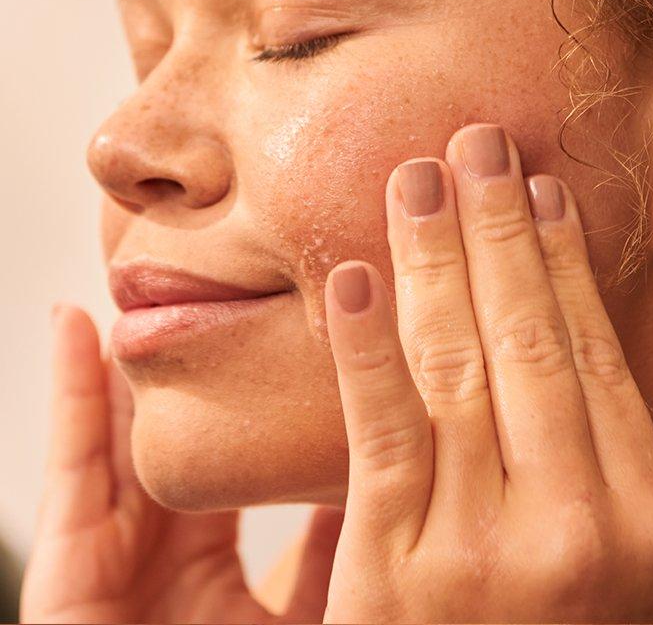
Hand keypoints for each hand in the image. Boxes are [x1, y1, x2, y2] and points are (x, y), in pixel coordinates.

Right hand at [20, 305, 341, 623]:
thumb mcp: (299, 620)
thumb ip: (320, 558)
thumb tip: (352, 486)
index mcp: (203, 561)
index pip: (218, 456)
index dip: (234, 402)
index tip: (261, 344)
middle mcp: (153, 545)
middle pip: (161, 432)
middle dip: (175, 369)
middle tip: (200, 299)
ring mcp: (108, 549)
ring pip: (114, 429)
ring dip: (121, 363)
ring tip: (141, 295)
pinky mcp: (65, 563)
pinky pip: (72, 460)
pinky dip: (70, 387)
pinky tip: (77, 326)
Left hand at [322, 123, 652, 622]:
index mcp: (640, 523)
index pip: (594, 358)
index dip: (563, 266)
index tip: (540, 191)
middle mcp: (571, 524)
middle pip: (527, 341)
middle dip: (500, 231)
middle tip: (476, 143)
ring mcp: (480, 547)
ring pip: (456, 369)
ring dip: (435, 259)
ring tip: (417, 177)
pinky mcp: (394, 573)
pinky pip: (380, 434)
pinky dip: (365, 347)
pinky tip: (354, 275)